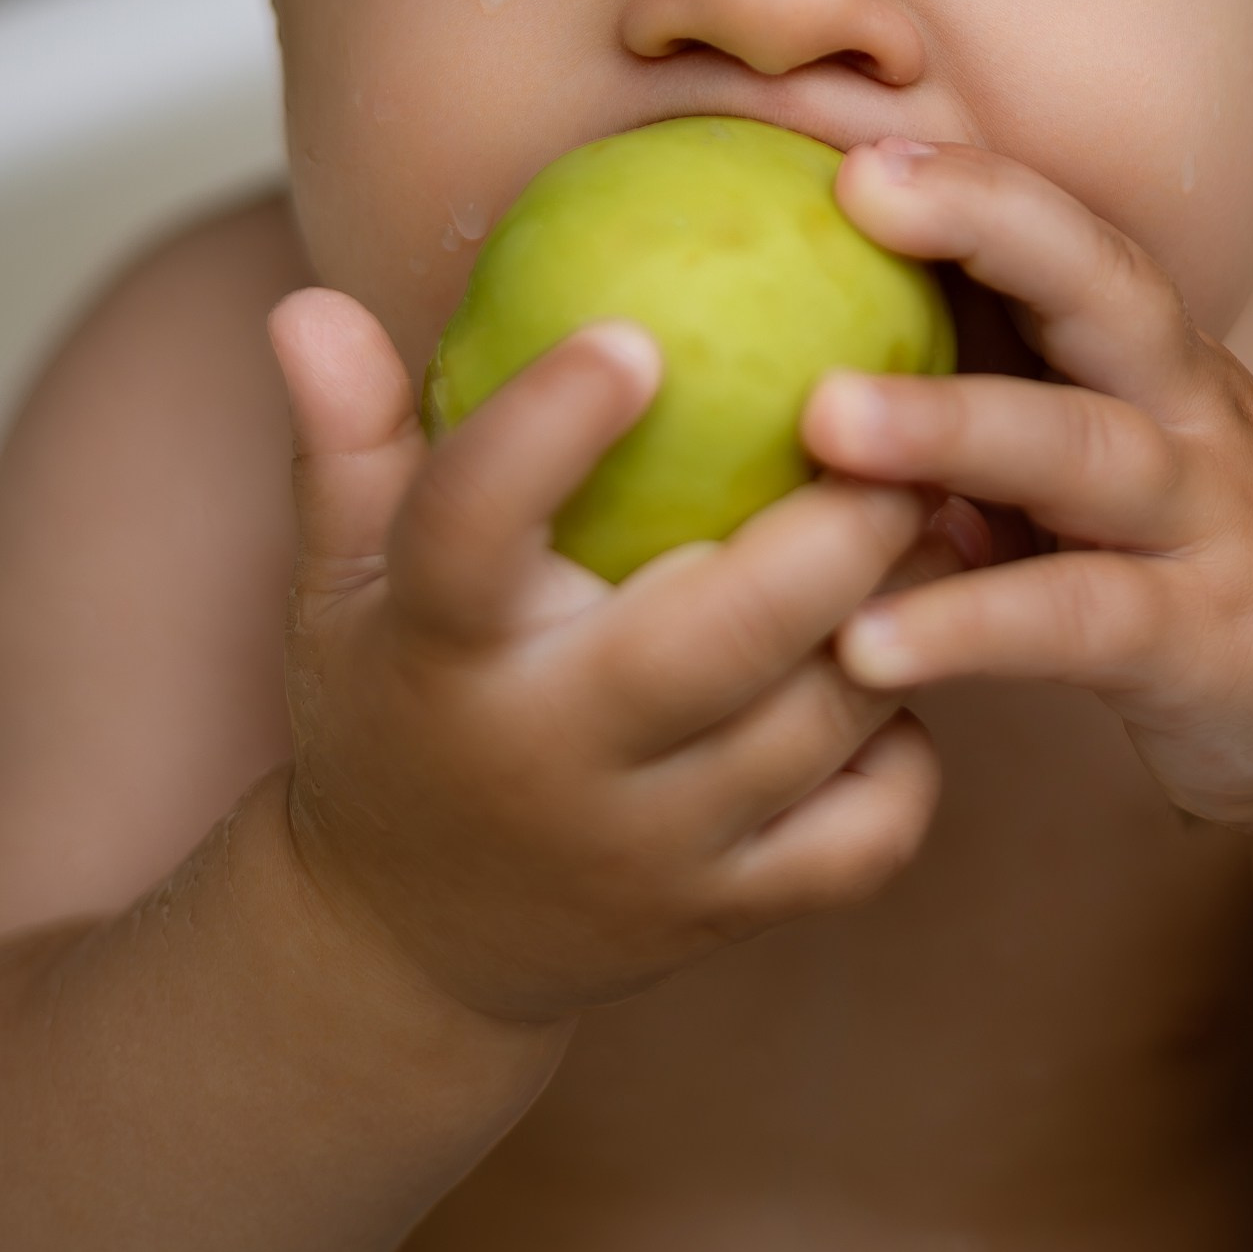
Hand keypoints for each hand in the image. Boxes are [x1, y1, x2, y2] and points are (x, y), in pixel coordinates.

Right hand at [269, 294, 942, 1026]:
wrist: (407, 948)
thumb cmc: (389, 705)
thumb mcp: (336, 582)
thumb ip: (343, 440)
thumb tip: (309, 303)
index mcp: (441, 648)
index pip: (473, 527)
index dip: (548, 431)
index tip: (636, 334)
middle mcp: (549, 754)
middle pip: (715, 639)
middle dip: (833, 530)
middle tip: (898, 429)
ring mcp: (649, 850)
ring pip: (816, 726)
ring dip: (900, 616)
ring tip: (942, 514)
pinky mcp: (726, 914)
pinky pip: (866, 836)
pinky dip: (908, 753)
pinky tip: (906, 670)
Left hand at [805, 141, 1252, 843]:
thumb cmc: (1201, 566)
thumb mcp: (1105, 468)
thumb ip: (990, 408)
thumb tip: (797, 356)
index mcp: (1153, 361)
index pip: (1074, 237)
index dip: (977, 180)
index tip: (855, 142)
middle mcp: (1187, 416)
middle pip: (1105, 289)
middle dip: (986, 223)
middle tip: (854, 188)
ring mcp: (1205, 526)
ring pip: (1085, 449)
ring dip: (954, 424)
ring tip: (822, 420)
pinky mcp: (1206, 646)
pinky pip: (1081, 622)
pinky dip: (972, 626)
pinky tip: (863, 644)